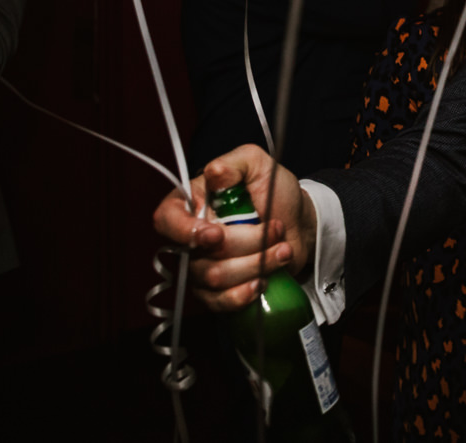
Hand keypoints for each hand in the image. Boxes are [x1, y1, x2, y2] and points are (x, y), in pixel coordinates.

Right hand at [150, 144, 315, 311]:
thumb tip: (213, 172)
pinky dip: (245, 293)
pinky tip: (264, 280)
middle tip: (277, 227)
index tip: (216, 234)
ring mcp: (202, 267)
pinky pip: (221, 302)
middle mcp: (190, 238)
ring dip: (257, 263)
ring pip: (216, 277)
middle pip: (201, 254)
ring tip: (282, 248)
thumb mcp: (258, 165)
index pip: (167, 220)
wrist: (299, 222)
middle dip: (248, 242)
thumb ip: (235, 164)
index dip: (186, 232)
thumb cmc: (274, 192)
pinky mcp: (218, 292)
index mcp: (191, 204)